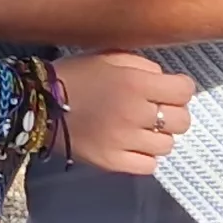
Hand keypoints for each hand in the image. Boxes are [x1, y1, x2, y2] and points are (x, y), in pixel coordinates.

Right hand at [55, 53, 197, 174]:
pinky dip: (145, 157)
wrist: (37, 103)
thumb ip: (142, 65)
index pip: (185, 91)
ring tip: (140, 129)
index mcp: (136, 83)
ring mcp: (124, 141)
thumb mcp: (109, 56)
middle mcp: (135, 113)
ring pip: (167, 145)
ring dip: (158, 136)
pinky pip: (149, 166)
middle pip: (181, 121)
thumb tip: (164, 81)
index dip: (179, 88)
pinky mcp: (113, 162)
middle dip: (172, 112)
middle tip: (155, 110)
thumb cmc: (75, 75)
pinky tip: (132, 146)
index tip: (168, 89)